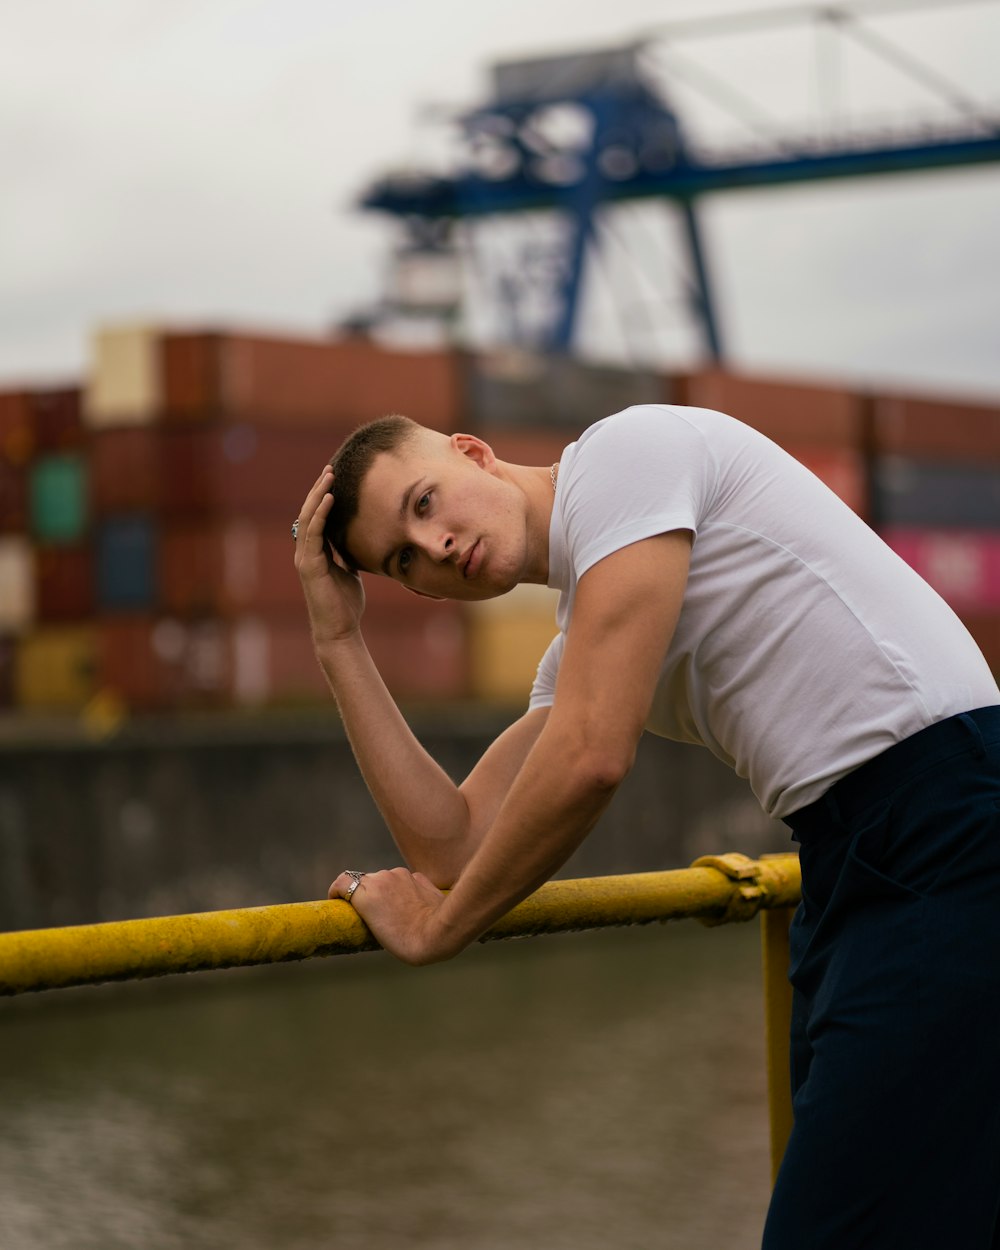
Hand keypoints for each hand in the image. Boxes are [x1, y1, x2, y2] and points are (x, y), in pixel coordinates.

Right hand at [294, 467, 364, 643]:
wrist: (340, 629)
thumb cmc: (345, 604)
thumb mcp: (349, 573)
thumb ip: (347, 557)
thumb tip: (357, 544)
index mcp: (315, 553)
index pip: (316, 518)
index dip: (323, 497)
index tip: (334, 478)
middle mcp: (306, 552)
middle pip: (309, 513)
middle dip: (319, 489)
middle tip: (330, 468)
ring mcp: (305, 558)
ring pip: (308, 519)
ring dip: (318, 495)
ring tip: (328, 476)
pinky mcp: (309, 565)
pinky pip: (313, 533)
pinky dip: (320, 514)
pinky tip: (329, 499)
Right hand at [328, 868, 461, 965]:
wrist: (439, 932)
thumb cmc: (406, 939)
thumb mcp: (376, 931)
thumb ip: (368, 910)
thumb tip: (368, 906)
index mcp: (366, 892)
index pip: (342, 882)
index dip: (337, 891)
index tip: (338, 901)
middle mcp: (381, 878)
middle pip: (363, 881)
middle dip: (363, 894)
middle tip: (368, 914)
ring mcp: (400, 875)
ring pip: (384, 880)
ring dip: (384, 891)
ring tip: (392, 913)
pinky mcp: (417, 876)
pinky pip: (402, 881)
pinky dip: (400, 890)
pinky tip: (409, 907)